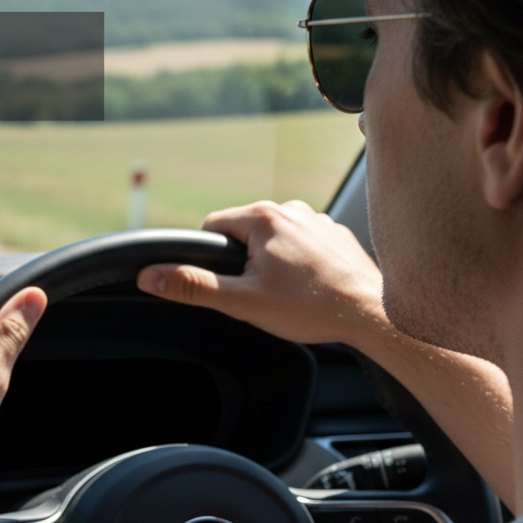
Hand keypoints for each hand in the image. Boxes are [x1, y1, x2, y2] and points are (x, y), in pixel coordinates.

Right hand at [137, 200, 383, 345]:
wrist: (371, 314)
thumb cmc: (310, 307)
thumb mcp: (242, 301)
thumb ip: (194, 286)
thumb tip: (152, 277)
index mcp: (263, 217)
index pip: (212, 227)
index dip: (211, 258)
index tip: (229, 282)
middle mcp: (291, 209)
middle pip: (243, 233)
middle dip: (244, 263)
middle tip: (261, 294)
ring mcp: (317, 220)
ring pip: (273, 240)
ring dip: (272, 263)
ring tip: (289, 294)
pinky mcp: (335, 234)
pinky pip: (302, 244)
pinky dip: (299, 264)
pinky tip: (310, 288)